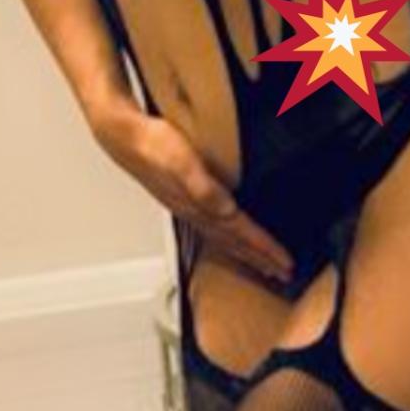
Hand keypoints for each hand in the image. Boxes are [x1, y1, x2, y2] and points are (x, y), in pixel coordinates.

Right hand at [94, 105, 293, 283]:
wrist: (124, 137)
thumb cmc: (153, 145)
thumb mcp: (181, 161)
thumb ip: (203, 186)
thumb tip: (226, 209)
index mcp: (200, 205)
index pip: (240, 233)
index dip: (265, 249)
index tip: (285, 263)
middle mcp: (194, 212)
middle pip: (234, 243)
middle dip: (260, 259)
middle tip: (283, 273)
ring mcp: (187, 208)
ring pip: (223, 238)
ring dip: (245, 252)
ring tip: (263, 264)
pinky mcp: (183, 199)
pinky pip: (212, 227)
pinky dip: (228, 237)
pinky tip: (230, 235)